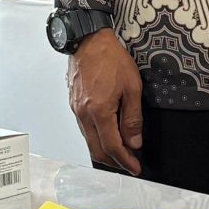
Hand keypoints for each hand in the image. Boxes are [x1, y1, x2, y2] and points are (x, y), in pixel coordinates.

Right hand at [68, 30, 142, 173]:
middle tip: (129, 163)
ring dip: (105, 151)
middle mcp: (84, 114)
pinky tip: (108, 134)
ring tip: (122, 151)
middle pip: (97, 150)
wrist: (88, 40)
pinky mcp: (73, 104)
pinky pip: (84, 129)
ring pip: (89, 141)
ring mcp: (76, 110)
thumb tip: (134, 142)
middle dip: (114, 162)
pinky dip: (97, 138)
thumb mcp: (132, 87)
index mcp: (99, 111)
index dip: (125, 161)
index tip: (135, 168)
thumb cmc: (110, 58)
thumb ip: (133, 118)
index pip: (112, 147)